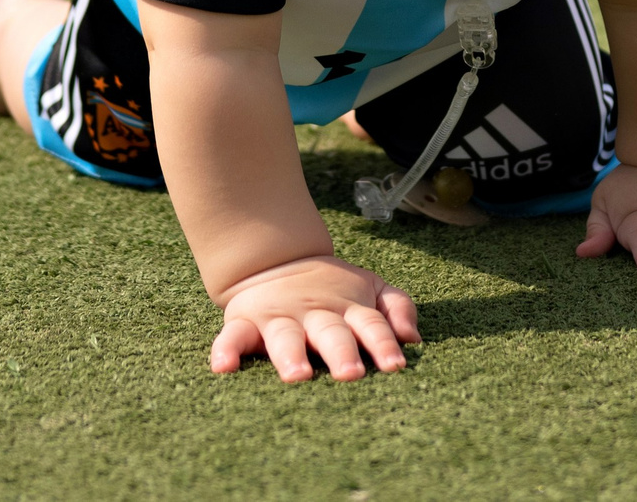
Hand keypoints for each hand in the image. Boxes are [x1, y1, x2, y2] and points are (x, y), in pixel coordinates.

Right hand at [210, 256, 420, 381]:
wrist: (275, 260)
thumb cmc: (332, 289)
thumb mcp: (370, 287)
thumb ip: (397, 307)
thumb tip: (413, 337)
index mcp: (348, 307)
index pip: (371, 325)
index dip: (383, 344)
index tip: (395, 365)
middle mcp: (315, 313)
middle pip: (330, 333)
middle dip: (341, 352)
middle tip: (351, 374)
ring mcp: (279, 317)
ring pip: (285, 337)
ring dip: (290, 356)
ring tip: (296, 376)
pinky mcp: (246, 322)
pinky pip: (233, 336)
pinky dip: (226, 350)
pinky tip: (222, 368)